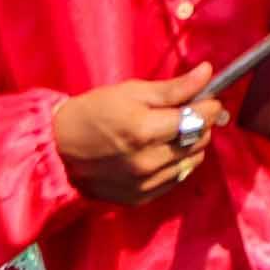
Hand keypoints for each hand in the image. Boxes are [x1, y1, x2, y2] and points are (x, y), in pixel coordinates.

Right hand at [50, 70, 216, 207]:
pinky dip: (176, 164)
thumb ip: (174, 87)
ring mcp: (144, 183)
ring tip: (172, 132)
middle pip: (199, 142)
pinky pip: (176, 179)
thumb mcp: (132, 91)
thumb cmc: (95, 112)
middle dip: (200, 124)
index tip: (209, 99)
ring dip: (190, 145)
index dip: (209, 106)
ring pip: (191, 162)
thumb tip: (208, 72)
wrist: (59, 148)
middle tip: (188, 112)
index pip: (197, 119)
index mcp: (144, 131)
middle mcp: (147, 162)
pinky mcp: (140, 197)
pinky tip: (161, 152)